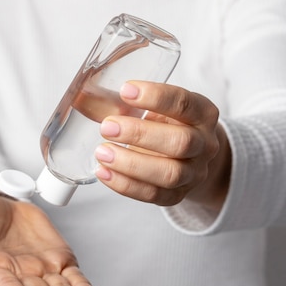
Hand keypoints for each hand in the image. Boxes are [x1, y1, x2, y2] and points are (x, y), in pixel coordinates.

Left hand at [94, 81, 230, 209]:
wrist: (191, 155)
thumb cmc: (167, 122)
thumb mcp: (156, 105)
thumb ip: (124, 101)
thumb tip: (80, 98)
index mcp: (202, 113)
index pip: (184, 102)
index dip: (156, 96)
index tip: (125, 90)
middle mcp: (204, 144)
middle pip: (180, 142)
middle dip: (140, 134)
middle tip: (107, 127)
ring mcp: (195, 173)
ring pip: (170, 173)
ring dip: (131, 164)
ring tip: (102, 152)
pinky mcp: (179, 195)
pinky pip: (155, 195)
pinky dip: (127, 185)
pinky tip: (104, 172)